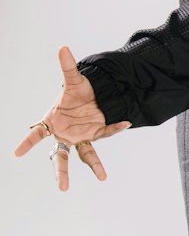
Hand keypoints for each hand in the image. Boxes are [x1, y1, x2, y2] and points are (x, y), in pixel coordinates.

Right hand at [13, 46, 130, 189]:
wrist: (92, 94)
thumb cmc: (76, 91)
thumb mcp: (73, 79)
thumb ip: (67, 66)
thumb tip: (63, 47)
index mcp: (52, 121)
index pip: (36, 134)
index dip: (27, 143)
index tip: (16, 153)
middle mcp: (65, 133)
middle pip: (61, 155)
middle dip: (61, 171)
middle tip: (62, 188)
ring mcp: (81, 136)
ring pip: (85, 154)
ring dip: (94, 165)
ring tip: (103, 177)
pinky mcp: (96, 133)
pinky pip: (105, 133)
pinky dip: (115, 128)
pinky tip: (125, 122)